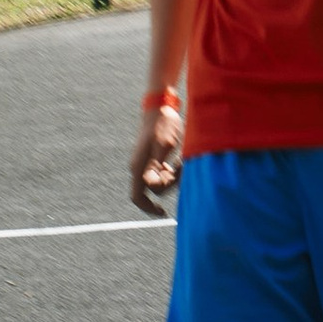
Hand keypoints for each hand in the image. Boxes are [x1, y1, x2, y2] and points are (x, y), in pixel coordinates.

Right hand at [130, 97, 182, 215]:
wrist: (161, 108)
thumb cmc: (163, 124)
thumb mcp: (164, 145)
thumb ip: (158, 166)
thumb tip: (152, 186)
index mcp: (139, 167)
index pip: (138, 196)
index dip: (148, 208)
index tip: (164, 213)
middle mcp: (140, 167)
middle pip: (155, 189)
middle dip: (171, 184)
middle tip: (184, 168)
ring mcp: (146, 164)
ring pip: (162, 182)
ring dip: (175, 177)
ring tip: (184, 161)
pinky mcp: (154, 160)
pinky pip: (164, 173)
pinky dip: (174, 171)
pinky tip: (181, 160)